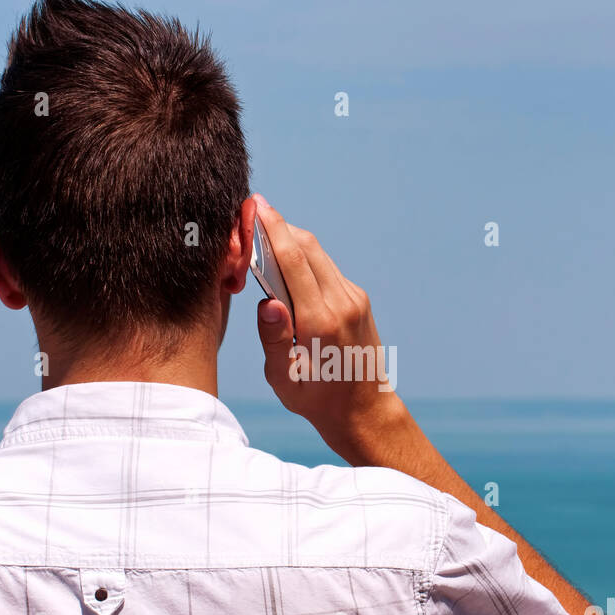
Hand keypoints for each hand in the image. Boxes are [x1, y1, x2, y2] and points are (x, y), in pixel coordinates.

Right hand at [252, 195, 406, 462]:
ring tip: (262, 235)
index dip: (272, 228)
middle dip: (279, 226)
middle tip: (251, 212)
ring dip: (291, 240)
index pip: (293, 260)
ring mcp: (354, 299)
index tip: (255, 204)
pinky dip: (304, 259)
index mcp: (321, 321)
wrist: (363, 410)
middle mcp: (342, 303)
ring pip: (318, 254)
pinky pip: (326, 269)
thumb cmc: (316, 399)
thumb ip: (274, 338)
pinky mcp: (358, 300)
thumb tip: (266, 302)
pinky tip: (284, 264)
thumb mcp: (285, 378)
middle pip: (307, 247)